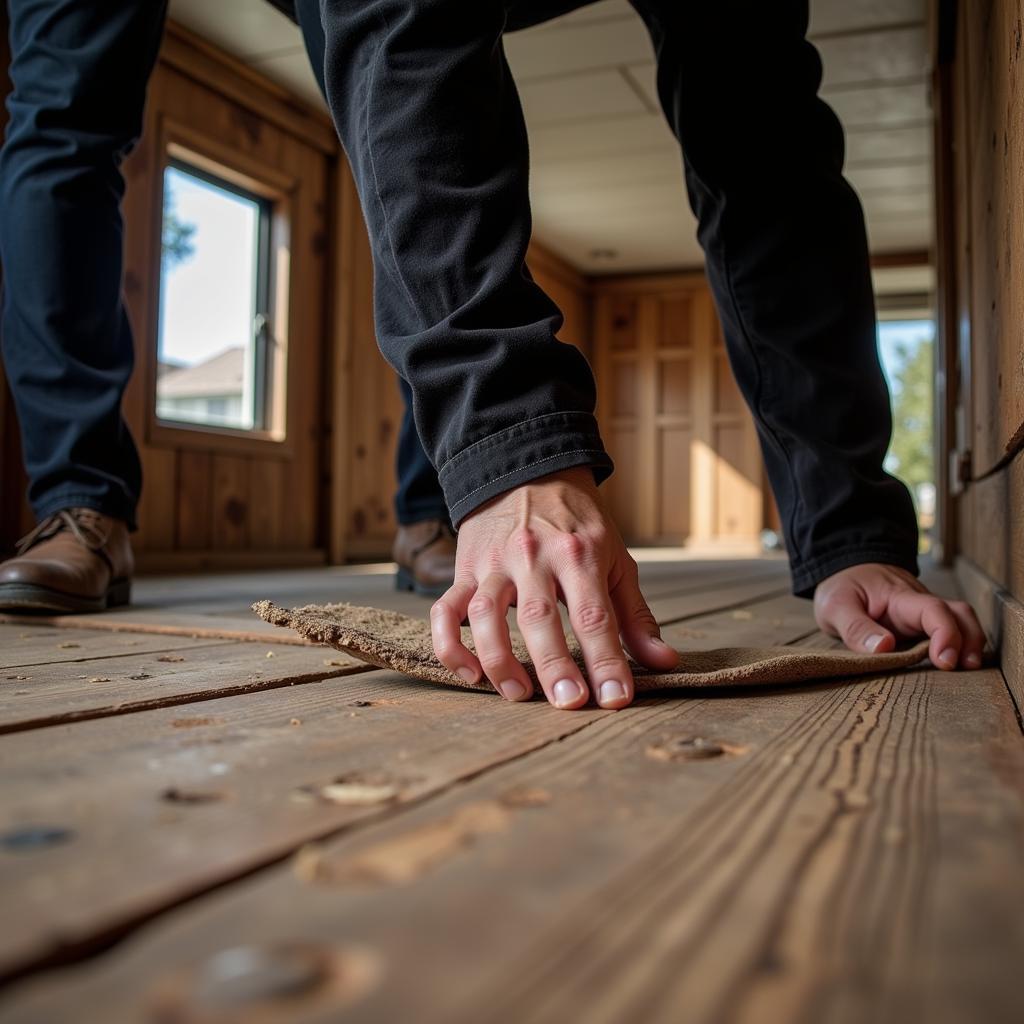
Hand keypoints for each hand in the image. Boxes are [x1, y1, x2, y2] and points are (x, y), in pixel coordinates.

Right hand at [430, 468, 678, 708]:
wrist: (526, 471)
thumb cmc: (577, 524)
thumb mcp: (615, 559)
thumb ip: (635, 614)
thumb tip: (664, 662)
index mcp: (579, 554)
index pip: (594, 615)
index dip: (606, 660)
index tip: (616, 698)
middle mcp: (534, 557)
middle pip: (538, 617)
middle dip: (553, 664)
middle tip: (568, 703)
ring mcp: (495, 564)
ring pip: (485, 613)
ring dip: (498, 658)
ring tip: (518, 694)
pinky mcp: (465, 570)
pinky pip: (446, 609)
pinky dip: (451, 645)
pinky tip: (470, 675)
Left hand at [813, 562, 985, 669]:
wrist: (846, 569)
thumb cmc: (842, 587)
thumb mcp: (835, 606)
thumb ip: (855, 627)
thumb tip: (883, 648)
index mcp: (899, 597)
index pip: (934, 609)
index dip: (946, 634)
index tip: (944, 660)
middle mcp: (919, 603)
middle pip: (960, 614)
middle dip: (969, 640)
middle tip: (966, 669)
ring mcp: (923, 613)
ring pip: (960, 621)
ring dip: (969, 644)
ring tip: (967, 671)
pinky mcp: (921, 623)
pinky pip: (949, 631)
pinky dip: (958, 646)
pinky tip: (954, 665)